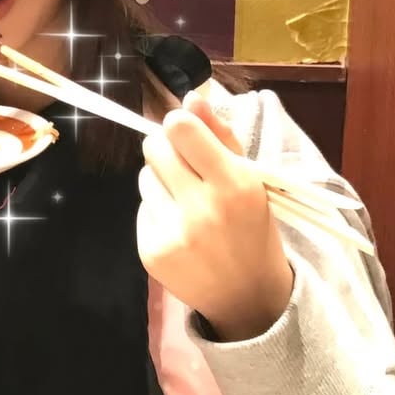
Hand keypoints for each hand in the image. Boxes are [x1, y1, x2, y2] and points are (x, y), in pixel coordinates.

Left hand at [137, 95, 293, 341]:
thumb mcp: (253, 180)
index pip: (180, 129)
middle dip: (168, 150)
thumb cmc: (253, 228)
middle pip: (154, 148)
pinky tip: (181, 229)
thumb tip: (190, 97)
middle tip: (188, 169)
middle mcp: (202, 209)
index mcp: (235, 185)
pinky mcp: (151, 252)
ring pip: (144, 177)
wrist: (248, 297)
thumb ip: (221, 136)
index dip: (179, 125)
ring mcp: (173, 233)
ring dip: (162, 182)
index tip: (188, 134)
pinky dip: (157, 211)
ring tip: (188, 203)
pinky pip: (142, 208)